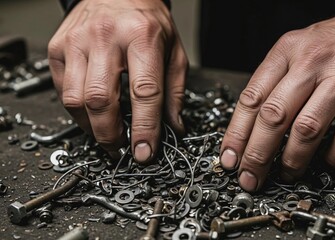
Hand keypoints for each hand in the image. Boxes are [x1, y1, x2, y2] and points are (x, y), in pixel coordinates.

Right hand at [48, 0, 187, 161]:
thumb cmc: (147, 21)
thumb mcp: (174, 52)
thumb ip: (175, 92)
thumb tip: (174, 127)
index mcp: (142, 37)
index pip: (144, 92)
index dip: (145, 128)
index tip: (144, 151)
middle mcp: (106, 37)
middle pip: (101, 100)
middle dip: (111, 135)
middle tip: (120, 149)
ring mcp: (77, 41)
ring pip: (75, 99)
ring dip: (91, 127)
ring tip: (107, 134)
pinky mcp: (59, 48)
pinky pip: (61, 90)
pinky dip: (77, 111)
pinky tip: (91, 114)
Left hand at [220, 7, 334, 190]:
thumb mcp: (298, 48)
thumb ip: (275, 81)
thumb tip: (251, 125)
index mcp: (287, 51)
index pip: (252, 97)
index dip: (237, 134)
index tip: (230, 157)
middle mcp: (312, 62)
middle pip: (274, 116)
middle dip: (257, 154)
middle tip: (251, 175)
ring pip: (307, 128)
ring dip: (293, 159)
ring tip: (287, 172)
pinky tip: (329, 161)